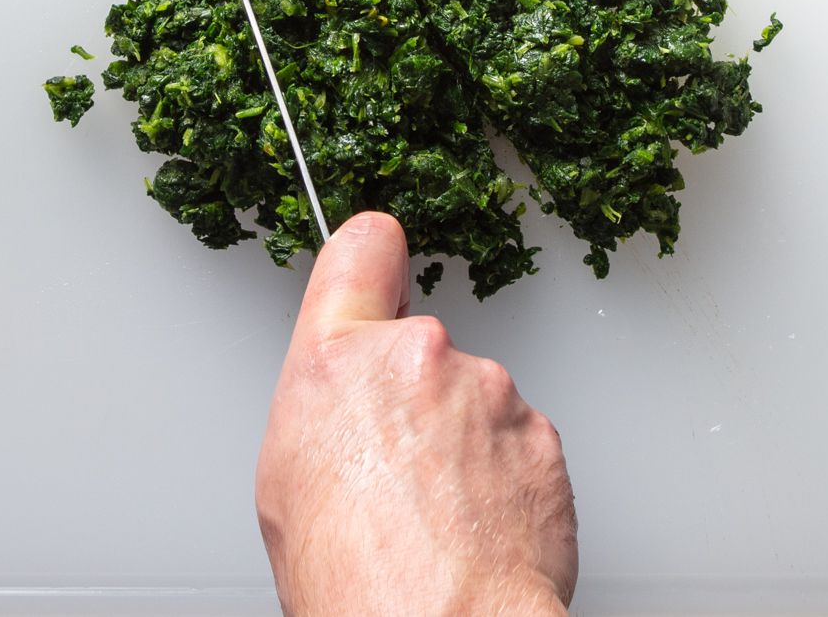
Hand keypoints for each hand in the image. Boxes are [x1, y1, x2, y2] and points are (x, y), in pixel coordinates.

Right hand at [255, 212, 577, 615]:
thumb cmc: (356, 576)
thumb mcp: (286, 476)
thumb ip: (325, 401)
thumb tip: (345, 403)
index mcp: (338, 361)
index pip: (361, 250)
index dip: (370, 259)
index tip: (379, 271)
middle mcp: (420, 357)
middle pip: (419, 348)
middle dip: (415, 393)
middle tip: (398, 468)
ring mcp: (490, 391)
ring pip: (473, 399)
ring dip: (463, 440)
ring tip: (438, 514)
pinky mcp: (541, 432)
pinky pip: (516, 441)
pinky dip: (502, 475)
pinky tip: (477, 525)